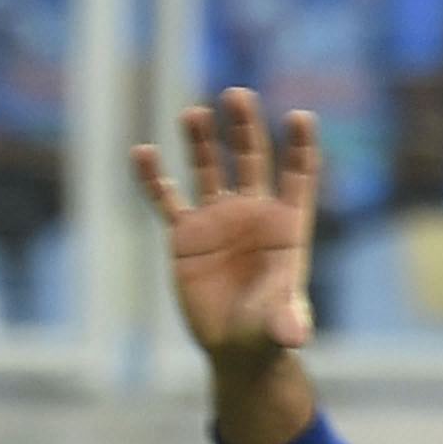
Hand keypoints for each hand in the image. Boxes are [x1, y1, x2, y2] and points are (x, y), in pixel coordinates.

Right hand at [130, 88, 321, 366]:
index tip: (300, 116)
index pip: (298, 175)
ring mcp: (217, 219)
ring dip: (202, 140)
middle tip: (237, 96)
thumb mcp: (279, 325)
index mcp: (286, 226)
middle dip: (245, 127)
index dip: (300, 146)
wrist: (236, 347)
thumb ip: (286, 323)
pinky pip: (166, 199)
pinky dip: (153, 177)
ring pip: (209, 168)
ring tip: (194, 114)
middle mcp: (253, 213)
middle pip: (251, 158)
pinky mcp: (185, 235)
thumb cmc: (268, 333)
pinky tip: (143, 152)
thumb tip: (293, 334)